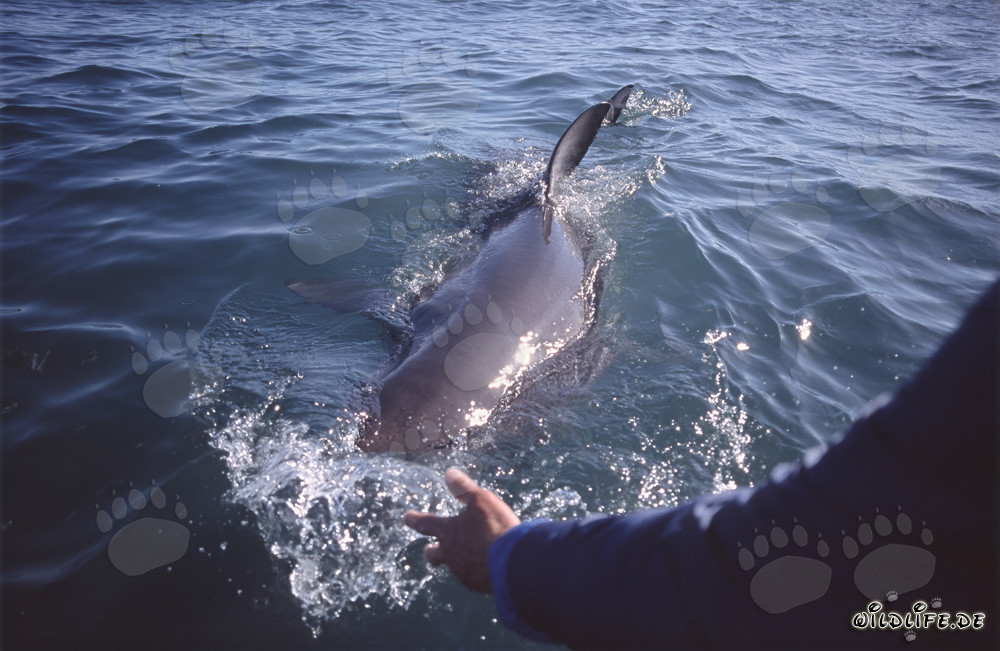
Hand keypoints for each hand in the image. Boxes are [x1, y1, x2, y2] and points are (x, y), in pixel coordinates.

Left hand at [403, 468, 520, 593]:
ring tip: (471, 552)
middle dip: (431, 550)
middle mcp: (451, 554)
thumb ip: (464, 488)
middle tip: (430, 548)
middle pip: (433, 554)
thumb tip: (448, 474)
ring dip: (458, 558)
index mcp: (449, 532)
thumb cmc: (496, 527)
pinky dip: (475, 568)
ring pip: (454, 565)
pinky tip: (487, 564)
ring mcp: (462, 571)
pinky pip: (471, 575)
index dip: (416, 519)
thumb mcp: (481, 500)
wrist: (514, 563)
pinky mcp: (476, 584)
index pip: (427, 523)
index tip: (407, 517)